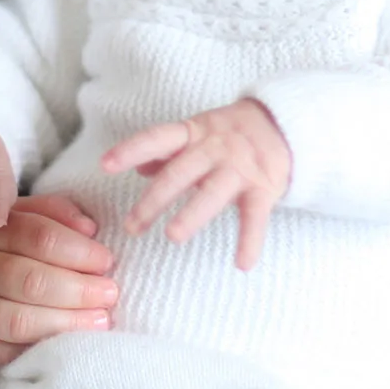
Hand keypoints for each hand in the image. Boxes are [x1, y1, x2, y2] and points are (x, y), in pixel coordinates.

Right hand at [0, 193, 117, 366]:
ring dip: (66, 323)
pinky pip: (2, 352)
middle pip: (32, 281)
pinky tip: (66, 345)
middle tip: (111, 293)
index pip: (39, 237)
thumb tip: (90, 228)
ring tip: (100, 321)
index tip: (107, 261)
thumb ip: (48, 212)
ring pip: (19, 321)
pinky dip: (38, 350)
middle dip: (80, 290)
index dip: (80, 250)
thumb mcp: (4, 212)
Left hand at [102, 99, 291, 269]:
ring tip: (173, 236)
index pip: (157, 138)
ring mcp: (239, 168)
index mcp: (193, 132)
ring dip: (192, 214)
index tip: (105, 165)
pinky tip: (242, 264)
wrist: (284, 124)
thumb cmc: (229, 133)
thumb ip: (168, 150)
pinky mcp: (263, 188)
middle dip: (154, 200)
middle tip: (131, 227)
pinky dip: (250, 240)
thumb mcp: (197, 132)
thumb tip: (137, 167)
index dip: (131, 150)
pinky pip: (255, 217)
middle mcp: (214, 148)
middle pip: (180, 173)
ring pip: (212, 193)